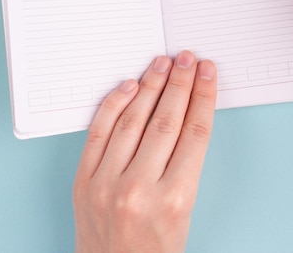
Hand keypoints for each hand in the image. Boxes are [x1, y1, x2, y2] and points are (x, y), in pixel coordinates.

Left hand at [73, 51, 216, 252]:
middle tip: (187, 59)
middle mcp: (139, 188)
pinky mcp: (84, 181)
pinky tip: (128, 87)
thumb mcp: (185, 210)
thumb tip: (188, 113)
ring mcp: (107, 183)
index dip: (203, 97)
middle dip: (180, 83)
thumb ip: (185, 163)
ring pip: (133, 120)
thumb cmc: (155, 250)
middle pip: (166, 120)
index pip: (195, 132)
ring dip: (150, 86)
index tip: (208, 74)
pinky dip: (113, 106)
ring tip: (162, 64)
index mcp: (174, 199)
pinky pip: (98, 133)